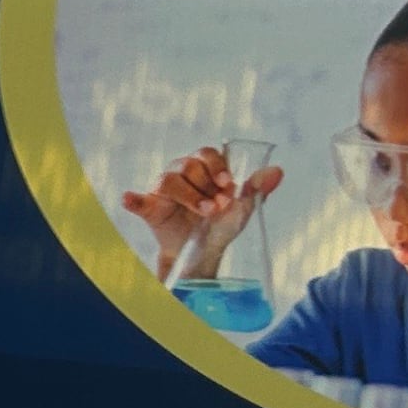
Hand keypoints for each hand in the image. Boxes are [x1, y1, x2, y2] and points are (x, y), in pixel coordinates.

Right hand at [121, 146, 282, 281]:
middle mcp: (181, 175)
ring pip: (168, 180)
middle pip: (187, 165)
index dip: (216, 166)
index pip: (206, 154)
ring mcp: (163, 192)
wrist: (204, 254)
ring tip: (204, 212)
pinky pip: (138, 201)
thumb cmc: (222, 225)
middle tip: (219, 206)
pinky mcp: (150, 209)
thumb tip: (278, 171)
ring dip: (189, 196)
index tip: (228, 185)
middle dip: (206, 185)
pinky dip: (133, 199)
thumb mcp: (243, 208)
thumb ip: (256, 188)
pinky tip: (129, 198)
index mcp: (203, 169)